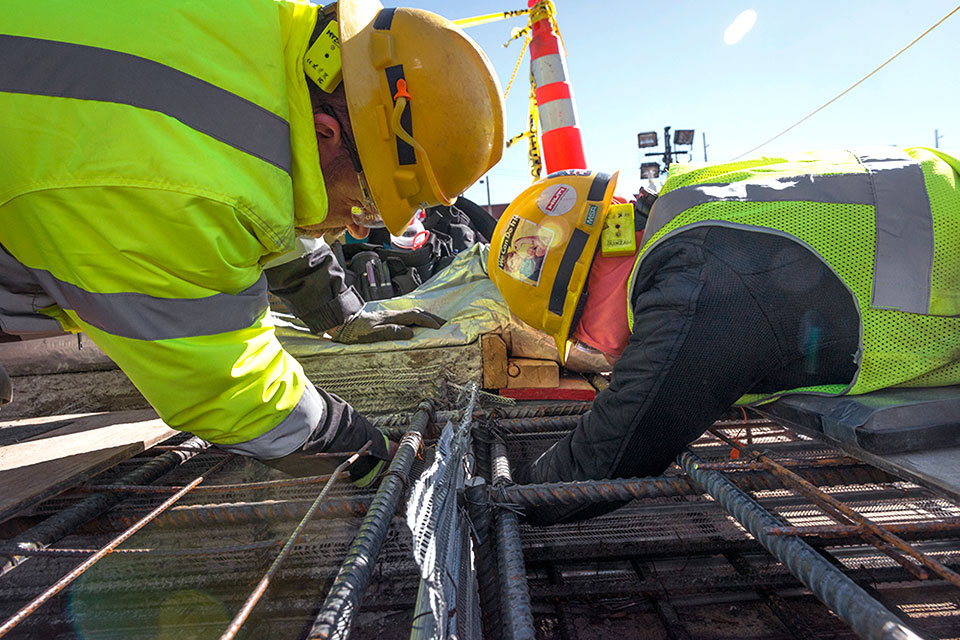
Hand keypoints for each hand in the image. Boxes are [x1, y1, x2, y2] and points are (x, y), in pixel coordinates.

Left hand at [330, 308, 445, 343]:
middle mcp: (392, 314)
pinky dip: (416, 319)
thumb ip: (391, 332)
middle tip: (443, 324)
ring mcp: (388, 315)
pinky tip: (416, 325)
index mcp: (391, 318)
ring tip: (434, 324)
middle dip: (431, 317)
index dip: (429, 321)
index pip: (415, 316)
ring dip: (425, 317)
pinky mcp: (384, 318)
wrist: (340, 321)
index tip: (439, 327)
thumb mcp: (372, 335)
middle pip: (416, 312)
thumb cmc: (354, 331)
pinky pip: (405, 317)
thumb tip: (410, 333)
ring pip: (411, 313)